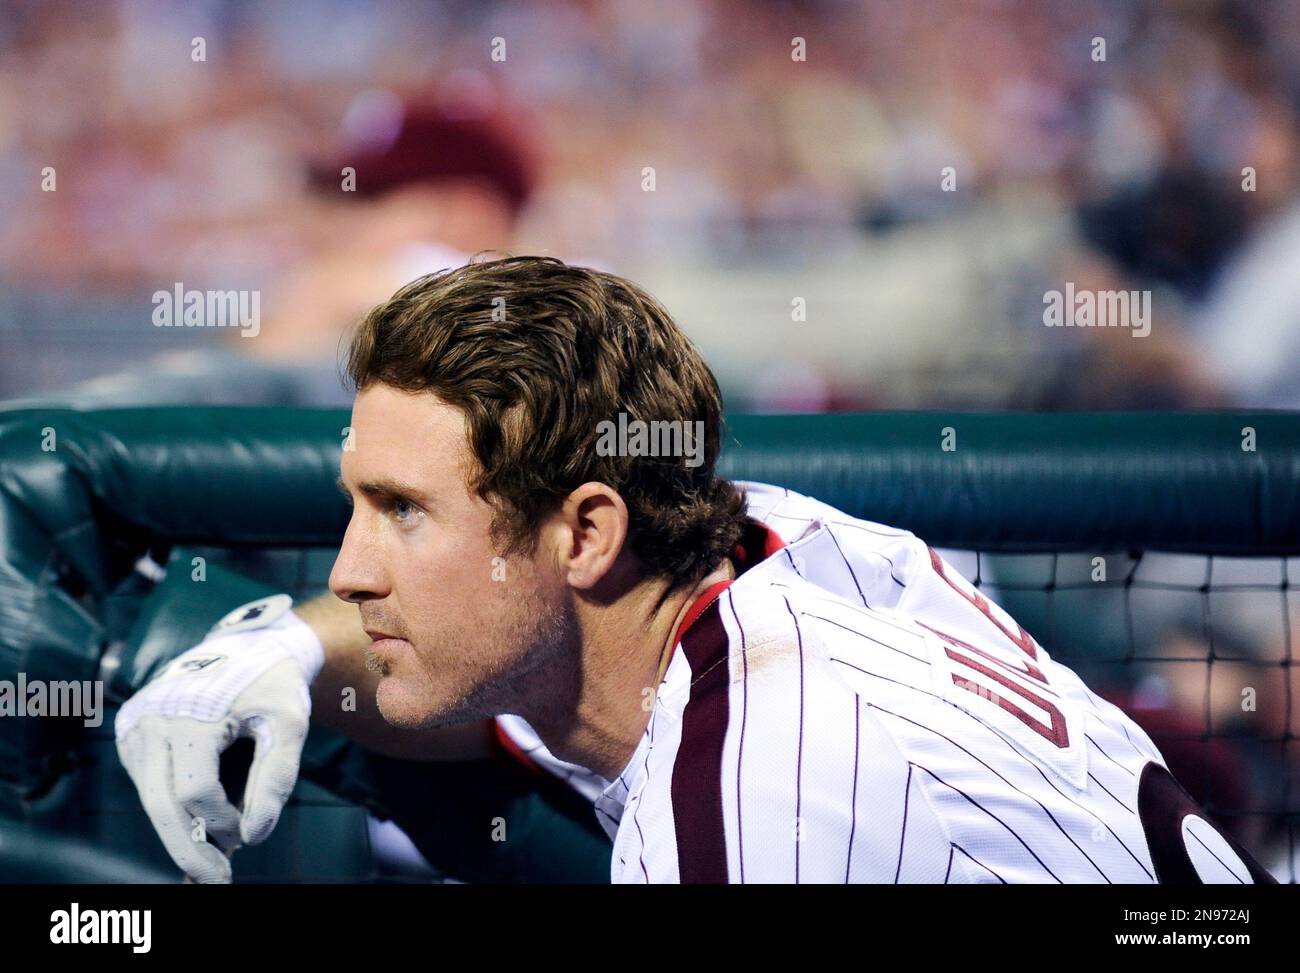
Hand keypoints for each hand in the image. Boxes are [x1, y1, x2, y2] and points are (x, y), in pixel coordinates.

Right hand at [114, 597, 324, 882]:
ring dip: (179, 831)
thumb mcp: (289, 724)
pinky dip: (172, 808)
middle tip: (215, 882)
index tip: (247, 837)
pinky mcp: (133, 734)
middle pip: (160, 803)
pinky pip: (148, 784)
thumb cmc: (273, 684)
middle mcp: (152, 719)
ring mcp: (137, 726)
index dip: (222, 821)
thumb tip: (255, 835)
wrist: (248, 645)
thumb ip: (276, 779)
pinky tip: (199, 823)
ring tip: (212, 856)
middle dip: (187, 849)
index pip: (196, 790)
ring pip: (149, 799)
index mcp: (189, 713)